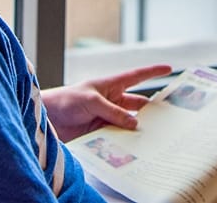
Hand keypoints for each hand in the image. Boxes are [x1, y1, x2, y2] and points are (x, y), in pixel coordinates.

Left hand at [42, 63, 171, 141]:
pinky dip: (126, 141)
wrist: (47, 118)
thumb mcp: (92, 101)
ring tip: (152, 135)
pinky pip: (118, 136)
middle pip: (137, 104)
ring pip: (130, 122)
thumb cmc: (66, 100)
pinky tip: (133, 147)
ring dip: (138, 128)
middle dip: (151, 109)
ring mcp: (108, 117)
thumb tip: (135, 124)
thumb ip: (114, 112)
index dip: (152, 71)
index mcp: (111, 85)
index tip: (169, 68)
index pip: (136, 76)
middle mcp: (112, 100)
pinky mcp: (101, 131)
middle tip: (168, 116)